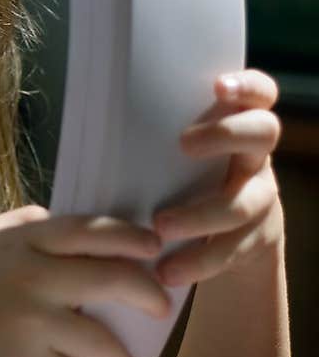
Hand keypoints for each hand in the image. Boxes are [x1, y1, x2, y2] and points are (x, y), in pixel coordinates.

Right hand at [0, 206, 170, 356]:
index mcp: (26, 240)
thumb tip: (78, 226)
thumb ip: (30, 225)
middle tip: (160, 308)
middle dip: (148, 295)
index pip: (94, 230)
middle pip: (113, 279)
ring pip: (101, 341)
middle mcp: (33, 275)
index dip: (133, 238)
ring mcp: (29, 320)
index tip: (155, 249)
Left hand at [152, 69, 282, 286]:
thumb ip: (158, 143)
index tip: (219, 86)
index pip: (260, 93)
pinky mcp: (256, 239)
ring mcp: (260, 197)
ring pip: (245, 202)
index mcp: (237, 128)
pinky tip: (169, 271)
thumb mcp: (176, 161)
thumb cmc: (181, 188)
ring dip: (200, 215)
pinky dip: (200, 261)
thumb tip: (92, 129)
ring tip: (160, 228)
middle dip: (226, 134)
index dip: (246, 85)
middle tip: (184, 145)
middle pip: (264, 132)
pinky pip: (234, 249)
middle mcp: (255, 158)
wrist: (220, 243)